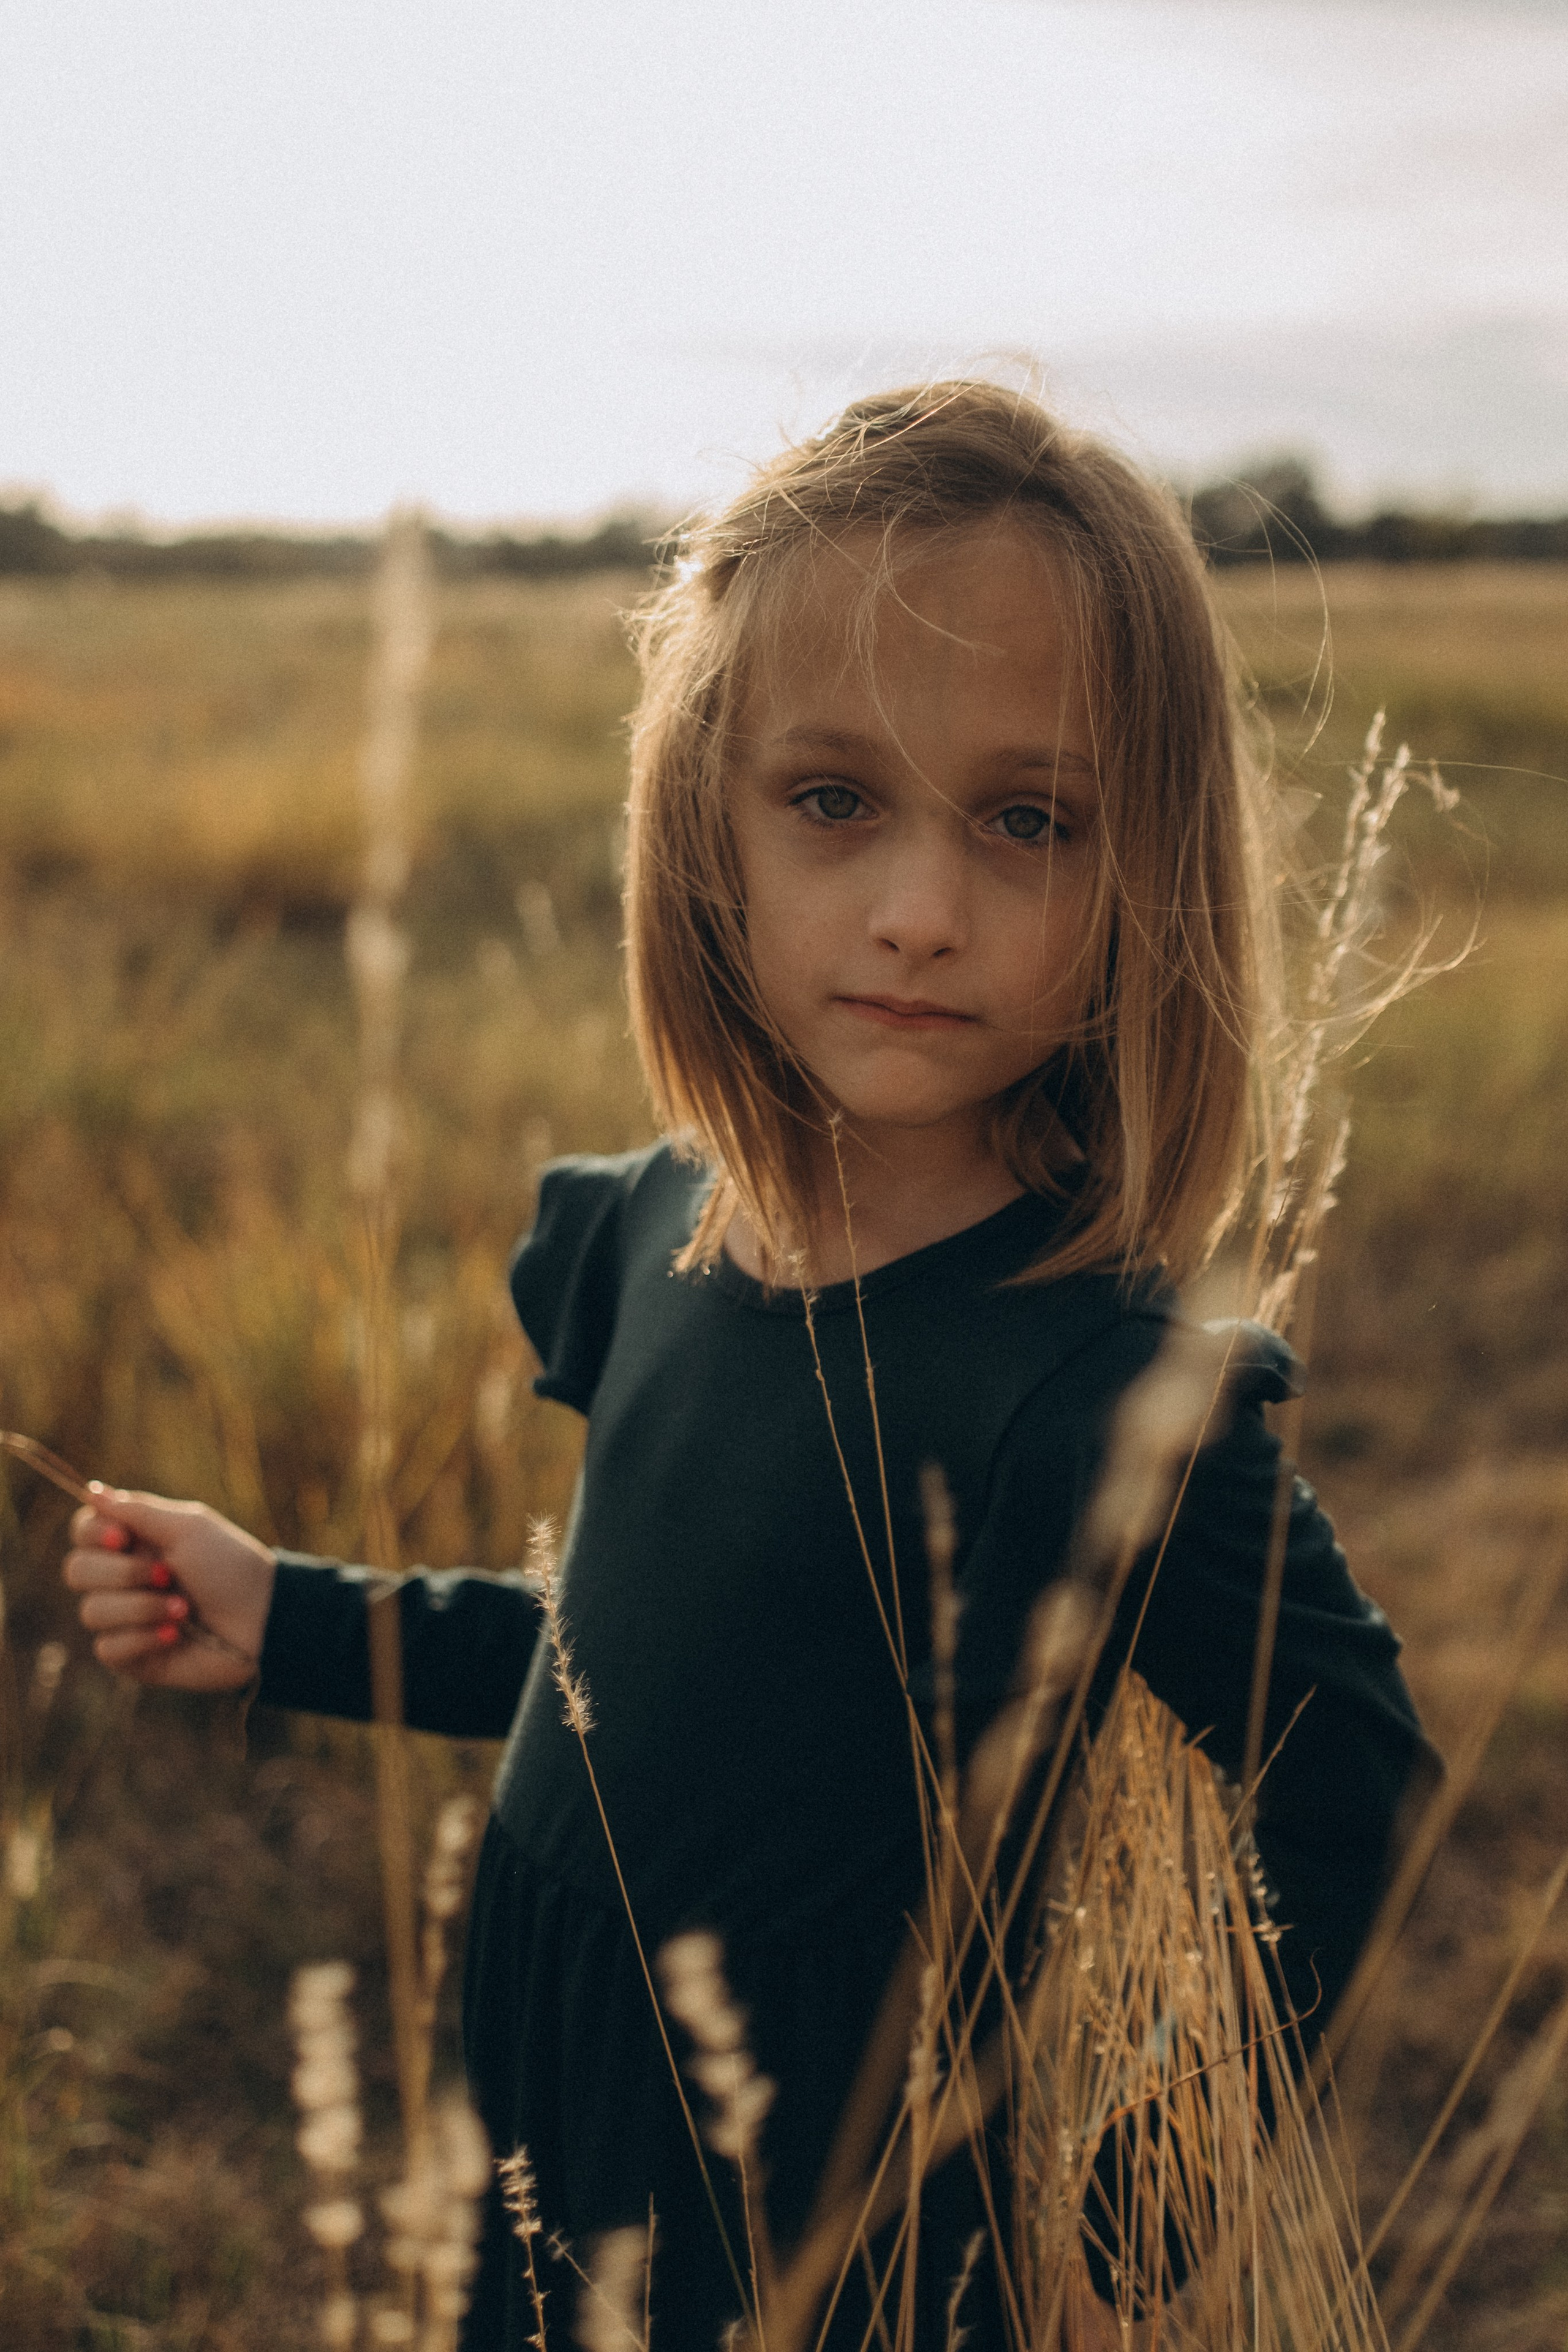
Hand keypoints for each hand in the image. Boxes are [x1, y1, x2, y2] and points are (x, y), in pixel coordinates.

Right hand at [63, 1486, 276, 1691]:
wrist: (262, 1619)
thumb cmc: (229, 1567)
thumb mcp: (187, 1528)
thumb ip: (136, 1510)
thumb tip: (91, 1491)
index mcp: (133, 1542)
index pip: (82, 1531)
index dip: (93, 1534)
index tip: (123, 1538)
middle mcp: (121, 1578)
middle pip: (76, 1570)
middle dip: (123, 1573)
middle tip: (167, 1574)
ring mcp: (124, 1618)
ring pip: (92, 1612)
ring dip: (142, 1608)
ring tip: (183, 1609)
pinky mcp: (131, 1655)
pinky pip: (107, 1648)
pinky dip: (143, 1639)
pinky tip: (174, 1636)